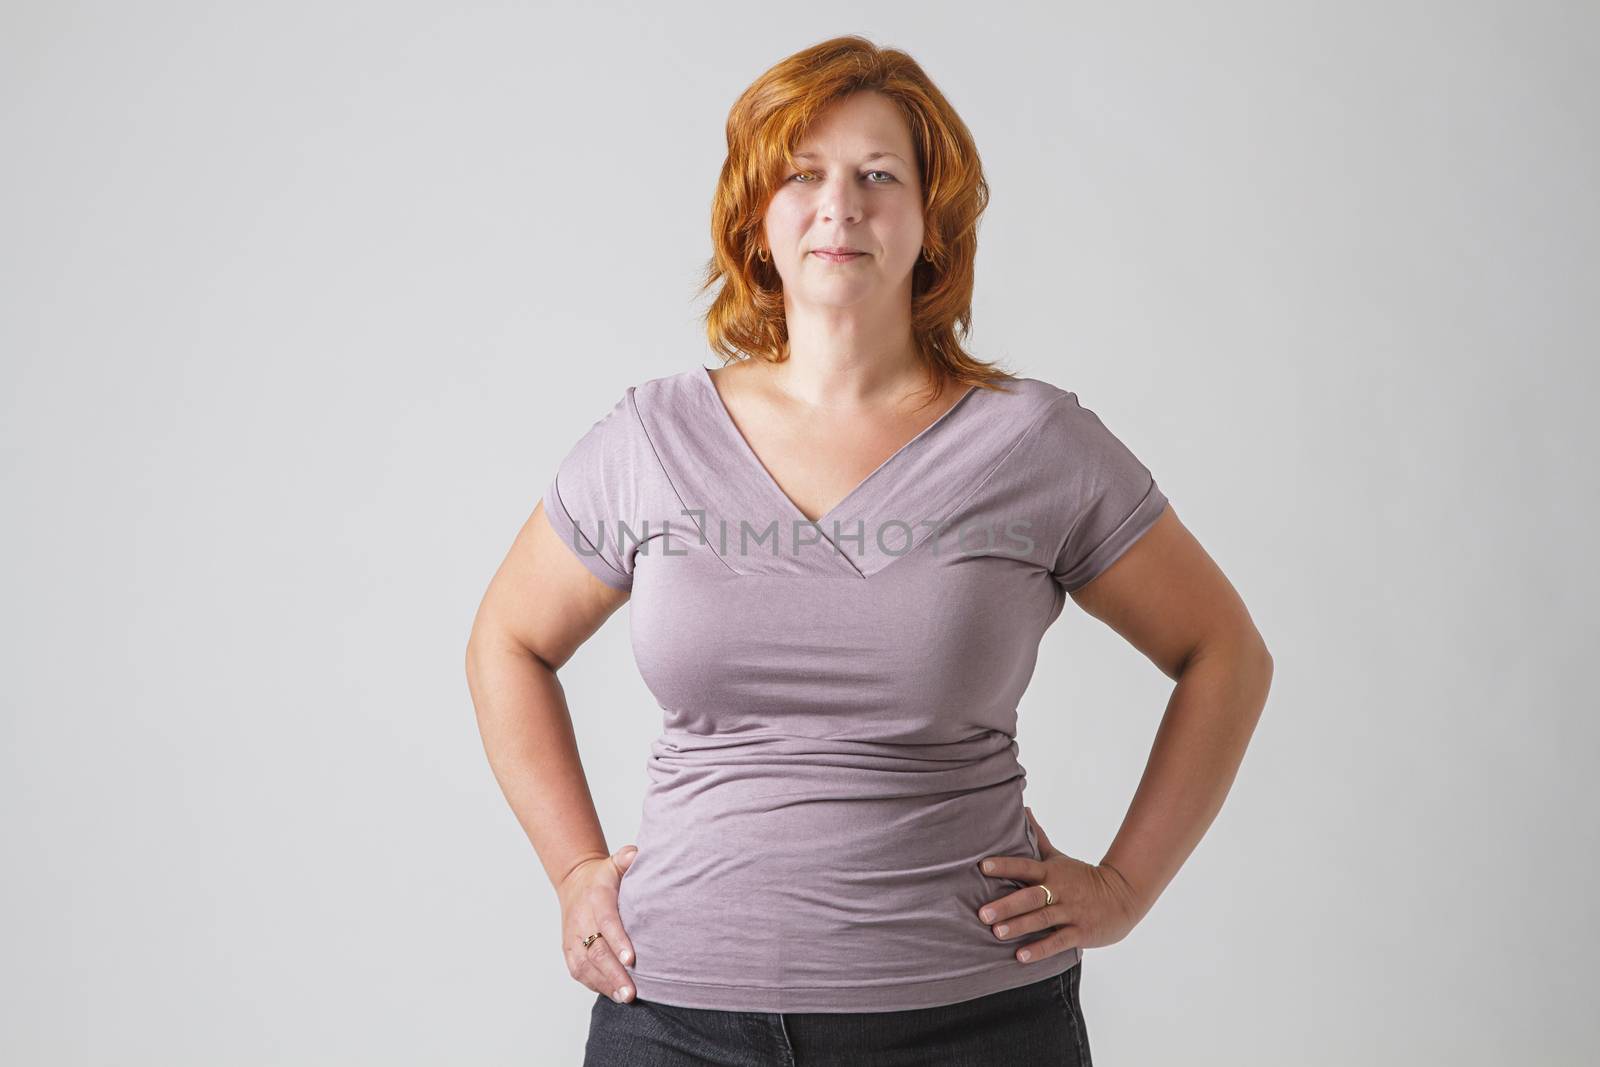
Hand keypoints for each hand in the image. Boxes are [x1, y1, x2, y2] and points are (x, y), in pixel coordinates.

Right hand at [558, 844, 639, 1002]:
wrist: (575, 882)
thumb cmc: (603, 877)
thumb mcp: (614, 862)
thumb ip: (627, 858)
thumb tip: (636, 855)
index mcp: (596, 899)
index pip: (607, 922)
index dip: (619, 941)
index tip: (632, 960)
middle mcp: (581, 920)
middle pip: (597, 951)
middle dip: (615, 973)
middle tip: (632, 992)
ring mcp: (573, 938)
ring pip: (586, 965)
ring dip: (606, 983)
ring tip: (626, 997)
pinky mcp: (569, 950)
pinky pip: (579, 971)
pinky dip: (595, 984)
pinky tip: (613, 993)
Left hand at [975, 807, 1144, 963]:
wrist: (1123, 896)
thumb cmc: (1083, 878)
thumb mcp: (1059, 857)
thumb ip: (1038, 837)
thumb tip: (1024, 809)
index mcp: (1051, 872)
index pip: (1024, 866)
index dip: (1004, 866)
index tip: (982, 866)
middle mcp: (1059, 891)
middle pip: (1030, 896)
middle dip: (1006, 905)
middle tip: (983, 914)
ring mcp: (1070, 912)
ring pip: (1042, 919)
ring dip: (1019, 927)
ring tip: (997, 934)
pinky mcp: (1080, 932)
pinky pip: (1058, 942)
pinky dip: (1040, 949)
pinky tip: (1021, 956)